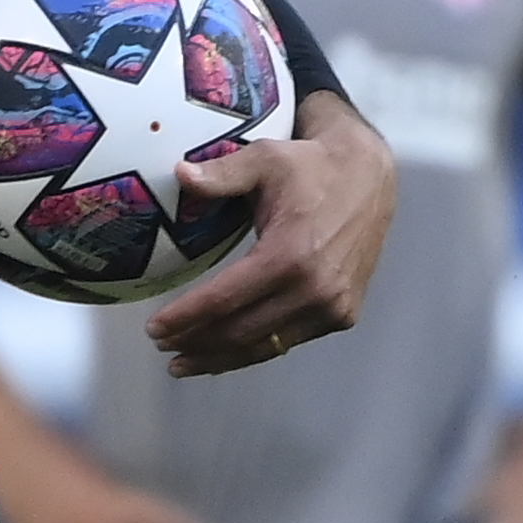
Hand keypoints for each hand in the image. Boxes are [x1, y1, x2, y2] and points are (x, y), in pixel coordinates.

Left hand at [145, 93, 396, 376]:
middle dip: (195, 343)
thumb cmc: (310, 166)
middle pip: (240, 330)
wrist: (369, 178)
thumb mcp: (264, 159)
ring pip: (265, 345)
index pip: (224, 299)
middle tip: (160, 346)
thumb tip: (179, 173)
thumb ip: (222, 174)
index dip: (185, 317)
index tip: (153, 328)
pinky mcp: (344, 313)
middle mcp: (314, 289)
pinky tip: (226, 352)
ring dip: (221, 358)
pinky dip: (254, 349)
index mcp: (290, 255)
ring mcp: (333, 306)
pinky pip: (289, 340)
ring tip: (183, 363)